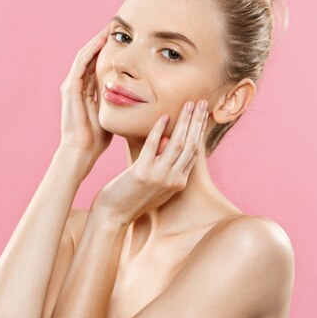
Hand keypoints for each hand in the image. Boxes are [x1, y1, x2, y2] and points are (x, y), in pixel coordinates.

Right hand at [59, 23, 112, 172]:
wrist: (80, 152)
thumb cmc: (97, 140)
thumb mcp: (111, 115)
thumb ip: (119, 105)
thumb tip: (139, 100)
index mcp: (86, 92)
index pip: (97, 66)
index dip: (109, 53)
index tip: (123, 42)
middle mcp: (77, 86)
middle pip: (90, 57)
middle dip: (102, 42)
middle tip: (116, 28)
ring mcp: (71, 86)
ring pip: (85, 56)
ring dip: (97, 42)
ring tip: (110, 28)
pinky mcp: (70, 88)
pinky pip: (80, 63)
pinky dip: (91, 51)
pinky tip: (101, 40)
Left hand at [92, 100, 208, 224]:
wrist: (114, 215)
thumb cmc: (132, 197)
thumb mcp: (156, 183)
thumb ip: (164, 164)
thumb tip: (168, 139)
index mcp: (179, 182)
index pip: (194, 152)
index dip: (199, 131)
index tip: (202, 114)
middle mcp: (173, 180)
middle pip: (190, 145)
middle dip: (197, 121)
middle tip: (201, 102)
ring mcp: (159, 177)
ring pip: (177, 143)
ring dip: (184, 121)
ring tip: (187, 104)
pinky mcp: (142, 173)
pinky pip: (153, 146)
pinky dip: (158, 130)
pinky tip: (163, 117)